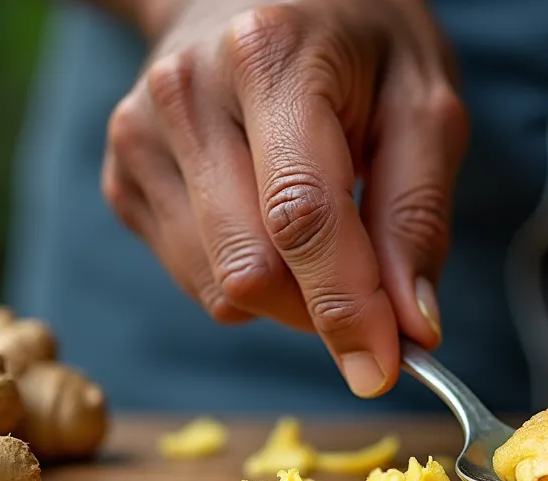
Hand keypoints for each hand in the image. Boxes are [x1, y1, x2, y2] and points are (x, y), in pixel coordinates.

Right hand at [101, 0, 467, 396]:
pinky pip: (195, 278)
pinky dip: (249, 277)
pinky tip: (270, 216)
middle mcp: (186, 94)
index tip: (386, 370)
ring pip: (218, 288)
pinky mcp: (123, 175)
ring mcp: (140, 135)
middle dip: (324, 310)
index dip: (346, 306)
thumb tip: (412, 327)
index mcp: (270, 59)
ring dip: (290, 297)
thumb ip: (418, 215)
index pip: (302, 215)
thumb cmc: (359, 44)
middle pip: (250, 267)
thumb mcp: (424, 104)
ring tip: (325, 228)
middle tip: (378, 298)